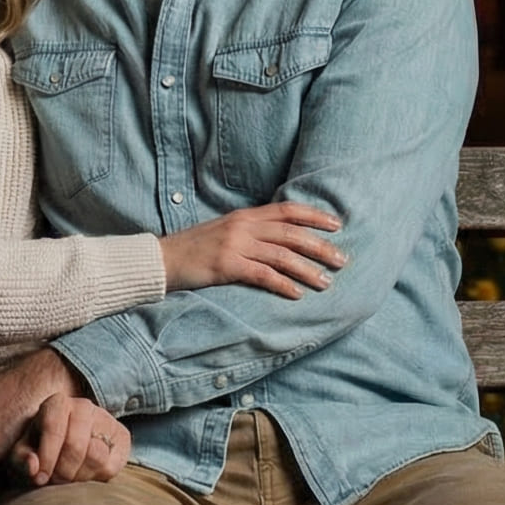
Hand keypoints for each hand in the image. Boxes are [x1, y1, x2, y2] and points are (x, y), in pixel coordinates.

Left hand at [13, 393, 130, 487]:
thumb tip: (33, 467)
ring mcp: (105, 420)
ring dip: (80, 476)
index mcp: (56, 403)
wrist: (65, 449)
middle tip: (56, 481)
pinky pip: (111, 467)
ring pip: (96, 456)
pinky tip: (86, 474)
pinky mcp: (122, 438)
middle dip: (63, 472)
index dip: (47, 458)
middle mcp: (83, 406)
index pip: (53, 428)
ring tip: (70, 477)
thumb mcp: (22, 454)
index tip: (40, 479)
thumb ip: (21, 460)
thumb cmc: (38, 451)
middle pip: (75, 446)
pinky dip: (97, 478)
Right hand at [158, 201, 343, 297]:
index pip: (287, 210)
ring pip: (281, 255)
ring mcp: (234, 245)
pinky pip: (262, 275)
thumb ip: (251, 232)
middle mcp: (243, 226)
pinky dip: (283, 284)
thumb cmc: (195, 249)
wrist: (162, 259)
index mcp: (245, 216)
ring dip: (307, 270)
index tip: (337, 224)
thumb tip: (282, 241)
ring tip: (326, 282)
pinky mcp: (226, 266)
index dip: (314, 215)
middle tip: (342, 259)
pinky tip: (297, 294)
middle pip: (290, 233)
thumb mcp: (225, 231)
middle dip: (320, 246)